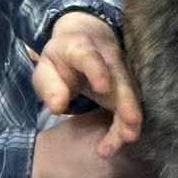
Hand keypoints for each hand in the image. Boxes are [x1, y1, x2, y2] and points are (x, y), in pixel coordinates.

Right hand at [29, 110, 153, 177]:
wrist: (31, 172)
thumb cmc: (63, 143)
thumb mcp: (92, 122)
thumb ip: (120, 122)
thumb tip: (146, 120)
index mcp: (117, 152)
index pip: (155, 154)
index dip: (156, 152)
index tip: (153, 150)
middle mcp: (116, 177)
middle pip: (152, 176)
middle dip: (148, 169)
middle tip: (138, 165)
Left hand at [32, 10, 140, 156]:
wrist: (86, 38)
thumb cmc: (62, 59)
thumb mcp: (46, 67)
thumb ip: (48, 85)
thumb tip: (58, 107)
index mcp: (80, 47)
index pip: (89, 57)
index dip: (97, 71)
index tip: (102, 89)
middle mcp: (108, 58)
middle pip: (121, 80)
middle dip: (127, 102)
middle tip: (131, 124)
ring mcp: (122, 72)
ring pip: (130, 96)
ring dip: (130, 120)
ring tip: (125, 140)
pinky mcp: (128, 87)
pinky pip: (130, 106)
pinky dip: (128, 124)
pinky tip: (122, 140)